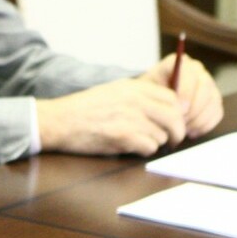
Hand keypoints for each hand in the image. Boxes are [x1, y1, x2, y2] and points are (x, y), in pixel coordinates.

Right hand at [36, 76, 185, 154]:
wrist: (59, 120)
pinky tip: (129, 147)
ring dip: (155, 142)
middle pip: (174, 117)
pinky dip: (143, 150)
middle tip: (171, 140)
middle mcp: (134, 100)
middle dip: (176, 132)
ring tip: (138, 141)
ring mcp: (130, 118)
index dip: (177, 113)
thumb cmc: (84, 109)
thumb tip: (167, 109)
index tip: (173, 122)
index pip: (172, 98)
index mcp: (133, 87)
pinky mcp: (123, 136)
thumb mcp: (113, 91)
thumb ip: (139, 97)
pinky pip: (149, 147)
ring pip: (162, 135)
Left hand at [138, 53, 222, 138]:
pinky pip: (217, 112)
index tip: (179, 110)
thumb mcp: (145, 90)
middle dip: (194, 109)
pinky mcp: (214, 98)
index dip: (186, 92)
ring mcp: (208, 83)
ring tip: (183, 130)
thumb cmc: (148, 94)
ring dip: (199, 119)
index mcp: (179, 63)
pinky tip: (191, 131)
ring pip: (213, 101)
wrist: (153, 101)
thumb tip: (169, 103)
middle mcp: (197, 69)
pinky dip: (205, 124)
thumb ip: (155, 91)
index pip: (189, 72)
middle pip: (204, 87)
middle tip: (181, 124)